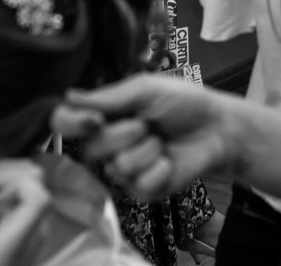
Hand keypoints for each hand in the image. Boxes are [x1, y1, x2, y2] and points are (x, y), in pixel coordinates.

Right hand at [52, 73, 235, 201]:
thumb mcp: (146, 89)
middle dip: (126, 133)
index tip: (94, 120)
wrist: (216, 128)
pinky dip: (160, 168)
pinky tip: (170, 160)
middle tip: (149, 124)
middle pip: (91, 150)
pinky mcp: (142, 190)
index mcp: (104, 116)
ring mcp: (123, 170)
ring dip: (148, 150)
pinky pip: (139, 184)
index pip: (65, 123)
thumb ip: (107, 97)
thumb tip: (68, 96)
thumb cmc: (183, 103)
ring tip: (162, 141)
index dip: (71, 124)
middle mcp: (107, 144)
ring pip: (117, 167)